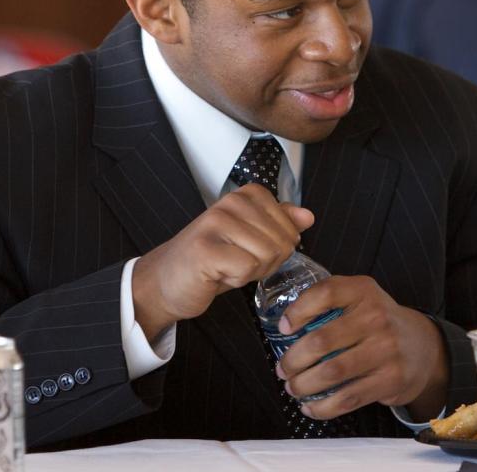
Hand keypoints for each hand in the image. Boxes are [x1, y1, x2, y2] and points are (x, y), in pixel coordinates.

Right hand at [131, 183, 314, 340]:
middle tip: (235, 262)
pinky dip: (237, 280)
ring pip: (267, 254)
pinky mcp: (205, 248)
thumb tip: (308, 216)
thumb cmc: (210, 261)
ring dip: (251, 271)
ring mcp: (215, 223)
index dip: (276, 246)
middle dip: (265, 262)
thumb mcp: (251, 239)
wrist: (167, 281)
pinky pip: (247, 268)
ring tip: (226, 267)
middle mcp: (229, 203)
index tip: (248, 249)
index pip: (289, 224)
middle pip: (281, 241)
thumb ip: (279, 224)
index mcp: (243, 196)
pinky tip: (217, 275)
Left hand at [275, 275, 447, 420]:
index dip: (298, 311)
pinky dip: (323, 407)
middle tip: (283, 369)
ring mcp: (386, 350)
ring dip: (303, 385)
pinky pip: (348, 398)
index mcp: (364, 291)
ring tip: (293, 388)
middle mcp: (377, 318)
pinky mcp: (391, 380)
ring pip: (332, 372)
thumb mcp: (359, 297)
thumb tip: (285, 325)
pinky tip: (311, 406)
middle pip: (321, 341)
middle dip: (293, 360)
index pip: (325, 293)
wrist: (425, 345)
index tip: (284, 328)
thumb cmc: (378, 322)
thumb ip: (328, 301)